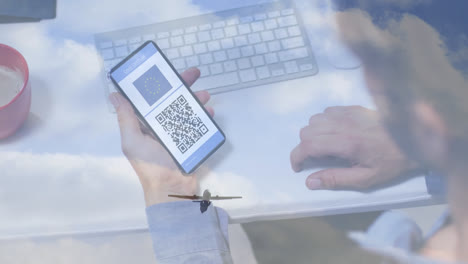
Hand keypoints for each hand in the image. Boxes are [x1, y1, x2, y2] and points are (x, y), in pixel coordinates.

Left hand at [109, 68, 213, 205]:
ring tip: (205, 95)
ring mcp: (176, 132)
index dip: (158, 83)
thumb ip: (126, 118)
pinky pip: (197, 123)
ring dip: (196, 99)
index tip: (166, 71)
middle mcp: (160, 125)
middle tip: (194, 73)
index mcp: (144, 124)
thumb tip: (115, 95)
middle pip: (171, 99)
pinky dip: (204, 116)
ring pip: (186, 109)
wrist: (172, 189)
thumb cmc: (150, 166)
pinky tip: (209, 112)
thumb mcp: (133, 142)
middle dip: (183, 85)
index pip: (150, 97)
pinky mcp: (189, 139)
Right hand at [290, 106, 420, 189]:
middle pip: (306, 131)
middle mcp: (343, 125)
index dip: (296, 157)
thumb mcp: (366, 179)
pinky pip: (327, 111)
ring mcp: (347, 114)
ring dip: (313, 134)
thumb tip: (311, 182)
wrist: (413, 138)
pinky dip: (324, 122)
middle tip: (315, 159)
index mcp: (346, 144)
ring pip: (314, 119)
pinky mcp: (352, 108)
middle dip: (305, 147)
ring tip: (325, 146)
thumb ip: (336, 179)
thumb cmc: (391, 162)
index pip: (308, 145)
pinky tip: (335, 132)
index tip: (298, 167)